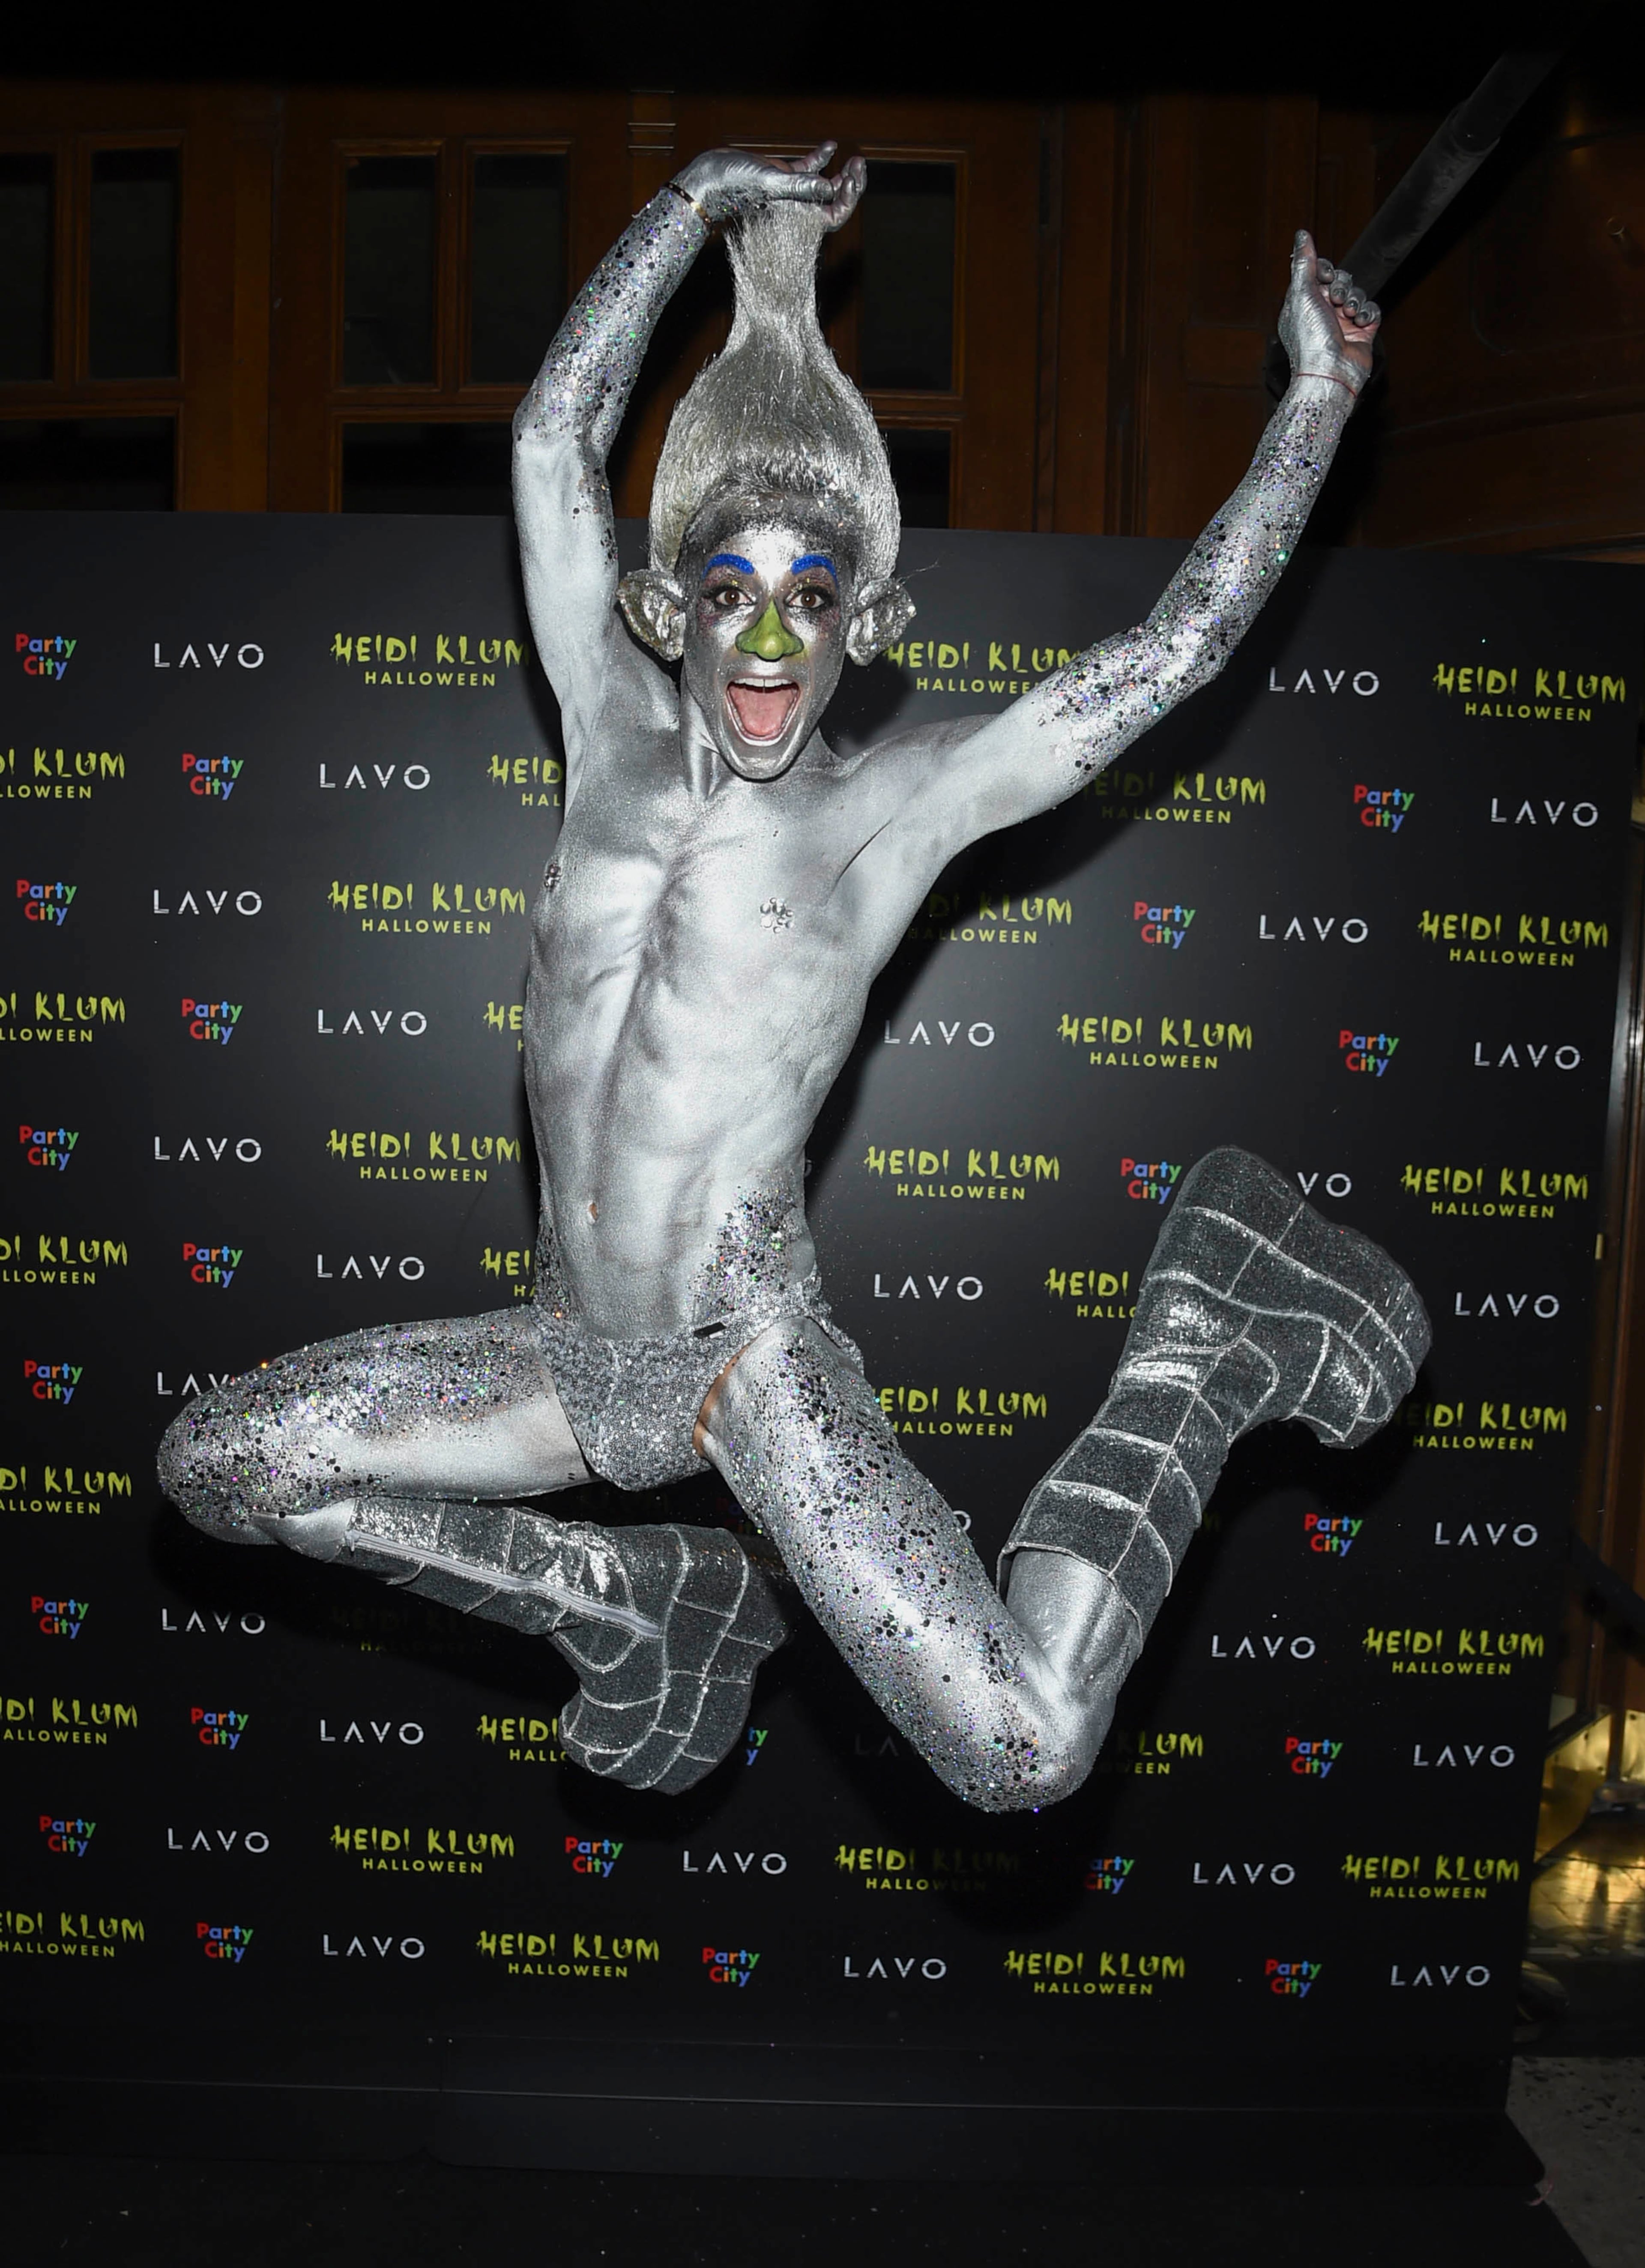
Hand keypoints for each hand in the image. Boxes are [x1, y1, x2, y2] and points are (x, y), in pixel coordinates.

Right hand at [673, 142, 865, 231]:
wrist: (709, 178)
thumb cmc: (735, 186)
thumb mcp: (771, 183)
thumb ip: (801, 186)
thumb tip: (829, 188)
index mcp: (797, 216)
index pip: (833, 216)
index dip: (847, 200)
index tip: (850, 178)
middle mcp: (797, 206)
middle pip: (833, 201)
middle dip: (850, 184)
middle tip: (858, 164)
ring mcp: (791, 191)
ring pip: (823, 185)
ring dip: (839, 172)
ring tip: (852, 158)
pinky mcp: (781, 176)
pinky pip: (806, 169)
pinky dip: (820, 158)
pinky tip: (831, 146)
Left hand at [1278, 230, 1380, 395]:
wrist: (1330, 372)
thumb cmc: (1310, 337)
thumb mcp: (1302, 293)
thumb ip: (1304, 262)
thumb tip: (1301, 234)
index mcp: (1305, 303)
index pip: (1320, 272)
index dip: (1326, 269)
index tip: (1325, 276)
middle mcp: (1323, 312)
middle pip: (1341, 280)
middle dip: (1341, 285)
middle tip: (1336, 300)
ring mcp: (1343, 323)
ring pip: (1357, 293)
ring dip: (1355, 299)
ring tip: (1348, 313)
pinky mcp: (1362, 333)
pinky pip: (1372, 310)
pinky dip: (1368, 313)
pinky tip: (1360, 322)